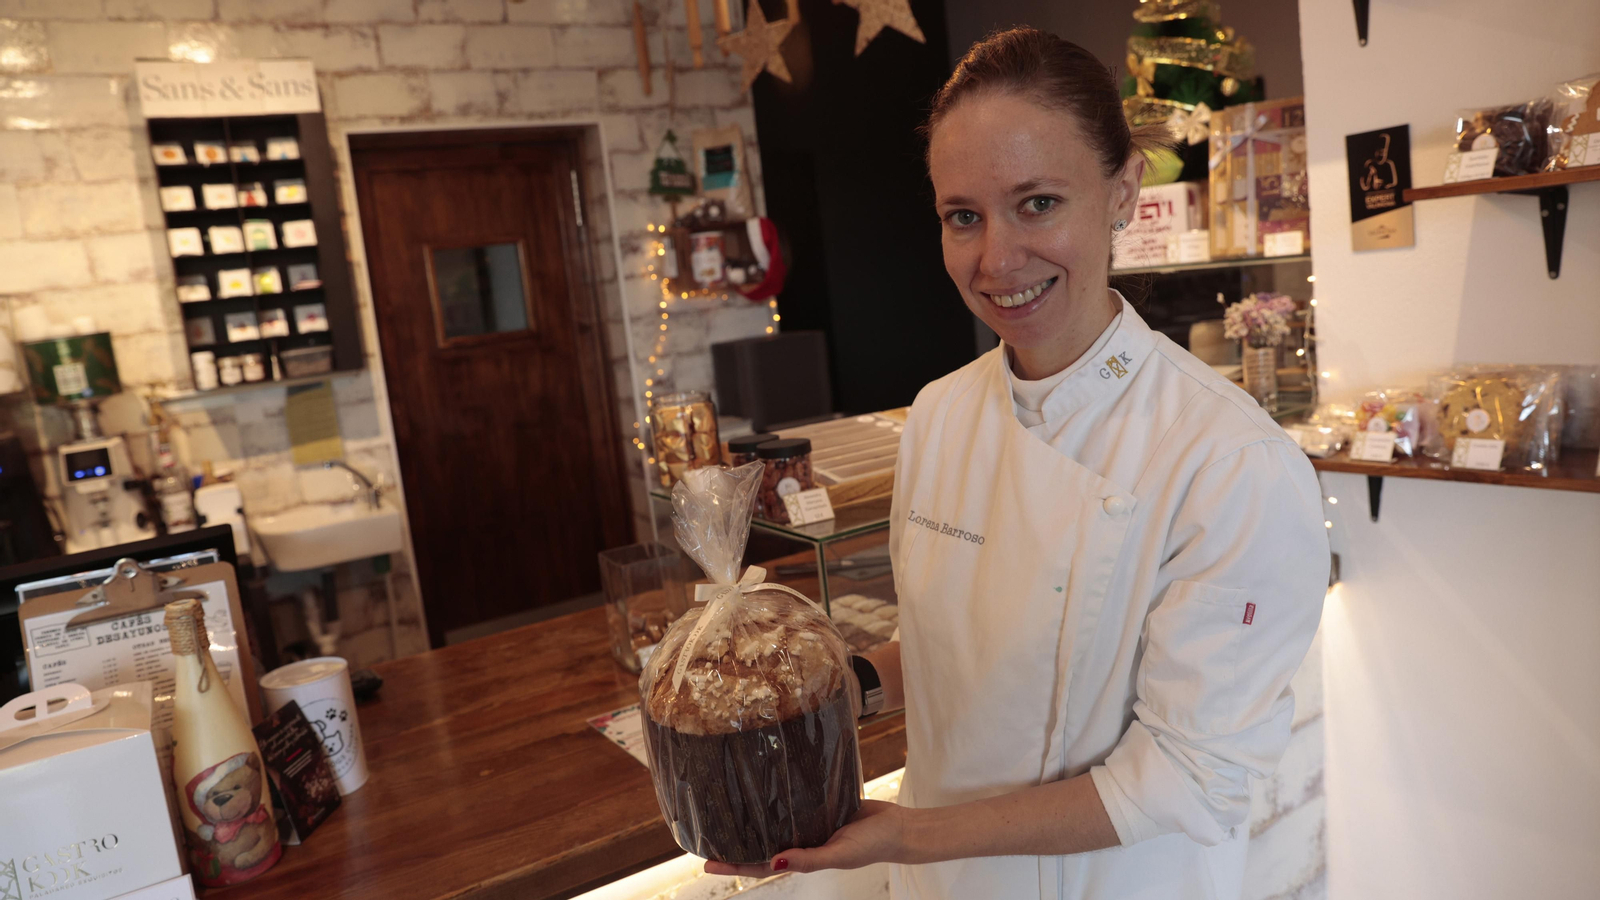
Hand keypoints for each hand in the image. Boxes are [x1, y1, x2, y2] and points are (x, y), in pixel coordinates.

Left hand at [703, 800, 910, 877]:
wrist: (897, 826)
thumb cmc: (871, 846)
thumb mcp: (839, 855)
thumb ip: (809, 859)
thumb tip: (775, 861)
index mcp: (801, 858)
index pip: (760, 864)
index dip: (734, 865)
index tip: (707, 863)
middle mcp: (800, 841)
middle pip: (760, 843)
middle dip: (734, 841)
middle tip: (706, 833)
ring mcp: (808, 823)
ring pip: (774, 822)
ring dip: (753, 819)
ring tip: (726, 809)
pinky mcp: (819, 804)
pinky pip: (793, 802)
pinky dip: (777, 798)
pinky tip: (763, 787)